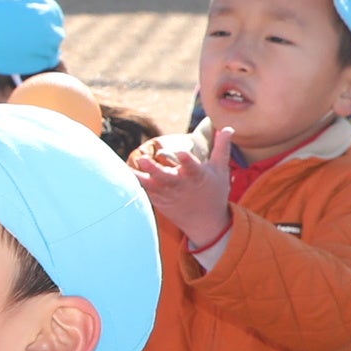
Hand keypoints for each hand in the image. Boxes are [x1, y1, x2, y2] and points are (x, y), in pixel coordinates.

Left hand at [130, 131, 231, 253]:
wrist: (206, 222)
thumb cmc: (214, 192)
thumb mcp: (221, 170)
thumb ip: (222, 148)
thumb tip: (228, 127)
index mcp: (198, 177)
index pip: (192, 167)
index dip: (186, 160)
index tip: (180, 152)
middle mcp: (182, 186)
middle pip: (167, 178)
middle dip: (154, 170)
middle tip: (142, 159)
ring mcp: (169, 194)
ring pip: (152, 185)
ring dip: (139, 177)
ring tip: (128, 167)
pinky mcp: (159, 200)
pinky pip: (144, 191)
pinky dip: (134, 184)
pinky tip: (122, 174)